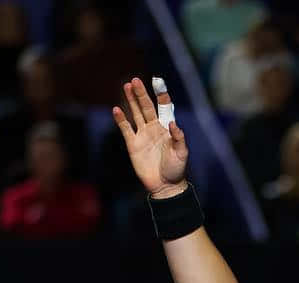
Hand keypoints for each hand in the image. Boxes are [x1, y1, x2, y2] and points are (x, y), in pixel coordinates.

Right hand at [111, 77, 188, 195]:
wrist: (165, 186)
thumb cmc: (177, 169)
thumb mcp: (182, 153)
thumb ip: (179, 138)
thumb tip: (174, 123)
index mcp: (167, 128)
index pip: (164, 107)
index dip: (161, 95)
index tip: (157, 81)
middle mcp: (154, 128)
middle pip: (146, 106)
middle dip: (141, 93)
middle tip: (135, 80)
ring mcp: (143, 135)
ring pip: (135, 113)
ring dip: (131, 100)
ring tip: (127, 86)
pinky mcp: (133, 144)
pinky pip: (126, 129)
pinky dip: (121, 119)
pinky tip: (116, 109)